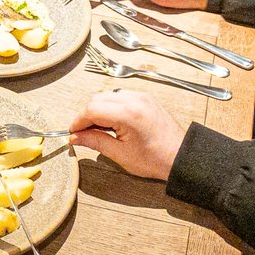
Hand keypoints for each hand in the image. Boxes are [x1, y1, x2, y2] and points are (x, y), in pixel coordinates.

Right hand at [68, 91, 184, 180]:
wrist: (180, 156)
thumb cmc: (155, 159)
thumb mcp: (120, 154)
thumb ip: (95, 142)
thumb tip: (76, 137)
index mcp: (128, 114)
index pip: (92, 109)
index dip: (79, 121)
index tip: (73, 132)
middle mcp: (134, 100)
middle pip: (97, 99)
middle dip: (87, 115)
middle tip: (83, 133)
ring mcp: (141, 96)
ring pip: (107, 96)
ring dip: (98, 110)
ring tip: (99, 130)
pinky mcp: (144, 97)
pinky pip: (119, 96)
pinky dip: (110, 106)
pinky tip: (111, 122)